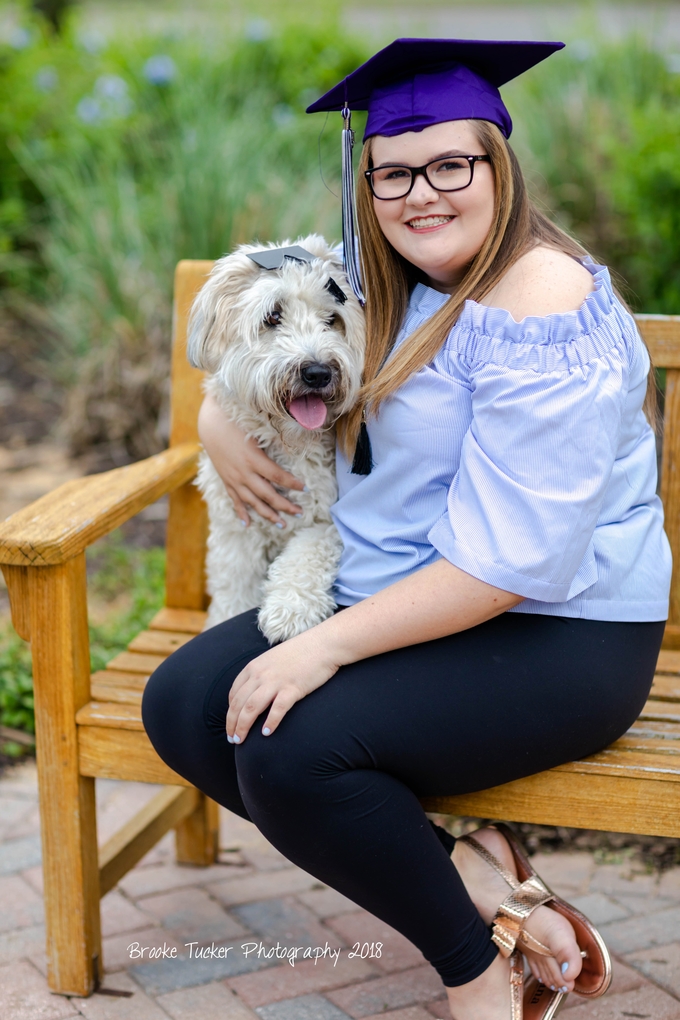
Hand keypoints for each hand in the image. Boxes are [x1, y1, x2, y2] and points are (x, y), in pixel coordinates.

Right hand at [198, 392, 304, 526]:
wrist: (210, 424)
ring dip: (268, 514)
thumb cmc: (237, 422)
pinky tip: (248, 524)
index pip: (278, 476)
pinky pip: (235, 501)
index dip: (293, 484)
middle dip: (285, 506)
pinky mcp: (227, 481)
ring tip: (282, 524)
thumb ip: (273, 442)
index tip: (306, 489)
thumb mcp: (257, 431)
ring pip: (253, 502)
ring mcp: (234, 480)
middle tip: (300, 513)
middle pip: (268, 495)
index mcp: (254, 459)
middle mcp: (244, 473)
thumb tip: (294, 446)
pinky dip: (242, 513)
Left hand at [226, 628, 339, 741]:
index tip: (232, 724)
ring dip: (243, 727)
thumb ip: (261, 673)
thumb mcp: (273, 659)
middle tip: (232, 739)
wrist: (323, 644)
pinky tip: (266, 733)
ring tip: (241, 741)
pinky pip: (277, 709)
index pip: (234, 693)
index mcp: (254, 667)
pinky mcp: (293, 688)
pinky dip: (270, 723)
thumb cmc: (300, 652)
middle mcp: (260, 674)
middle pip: (238, 704)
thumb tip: (254, 692)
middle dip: (232, 724)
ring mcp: (276, 681)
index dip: (230, 712)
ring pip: (251, 708)